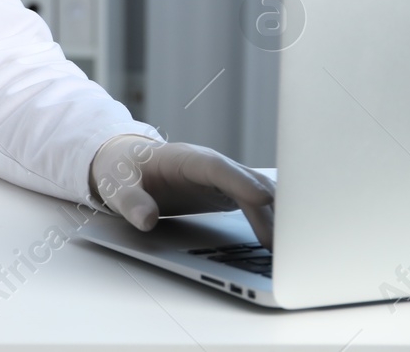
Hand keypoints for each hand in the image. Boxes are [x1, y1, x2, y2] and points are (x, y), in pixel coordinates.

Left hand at [89, 134, 276, 248]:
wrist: (127, 163)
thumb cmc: (122, 170)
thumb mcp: (115, 185)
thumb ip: (129, 201)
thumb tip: (145, 220)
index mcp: (185, 159)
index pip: (218, 168)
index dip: (241, 182)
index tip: (264, 199)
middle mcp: (211, 166)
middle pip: (249, 183)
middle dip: (271, 208)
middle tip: (288, 242)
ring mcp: (224, 179)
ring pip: (260, 193)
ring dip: (279, 216)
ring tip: (293, 249)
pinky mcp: (229, 192)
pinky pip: (258, 204)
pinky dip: (274, 219)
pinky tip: (285, 242)